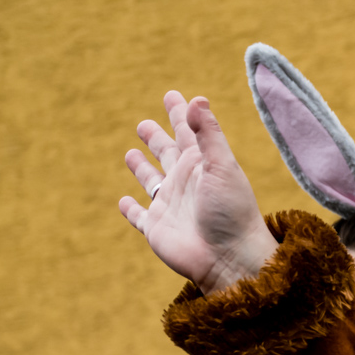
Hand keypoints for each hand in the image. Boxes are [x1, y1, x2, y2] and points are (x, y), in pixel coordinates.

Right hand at [118, 91, 277, 294]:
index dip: (180, 114)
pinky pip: (139, 217)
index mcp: (202, 166)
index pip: (188, 133)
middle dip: (156, 138)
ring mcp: (170, 206)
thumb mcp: (222, 167)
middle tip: (144, 124)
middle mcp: (185, 183)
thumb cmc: (231, 212)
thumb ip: (208, 134)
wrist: (229, 259)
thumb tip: (196, 99)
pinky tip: (124, 202)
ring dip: (141, 168)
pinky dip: (130, 210)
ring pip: (151, 181)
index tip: (173, 96)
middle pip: (166, 154)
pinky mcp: (156, 229)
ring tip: (131, 153)